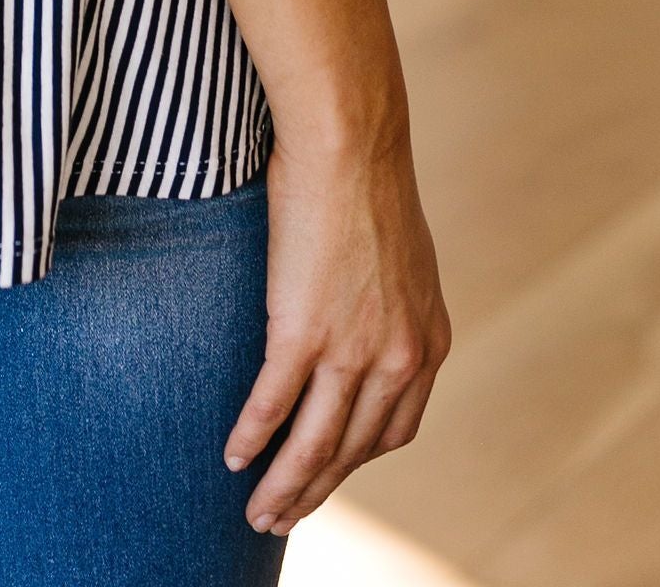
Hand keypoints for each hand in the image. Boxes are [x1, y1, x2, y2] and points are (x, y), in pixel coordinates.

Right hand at [224, 120, 449, 534]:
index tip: (327, 473)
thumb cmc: (366, 181)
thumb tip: (365, 317)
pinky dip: (251, 436)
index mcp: (427, 344)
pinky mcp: (305, 332)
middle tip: (281, 519)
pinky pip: (274, 404)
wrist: (350, 141)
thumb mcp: (401, 259)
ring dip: (283, 487)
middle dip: (315, 491)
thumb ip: (390, 304)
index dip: (356, 461)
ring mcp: (353, 351)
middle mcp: (399, 360)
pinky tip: (232, 455)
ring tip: (257, 514)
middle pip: (351, 452)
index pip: (393, 432)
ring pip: (314, 445)